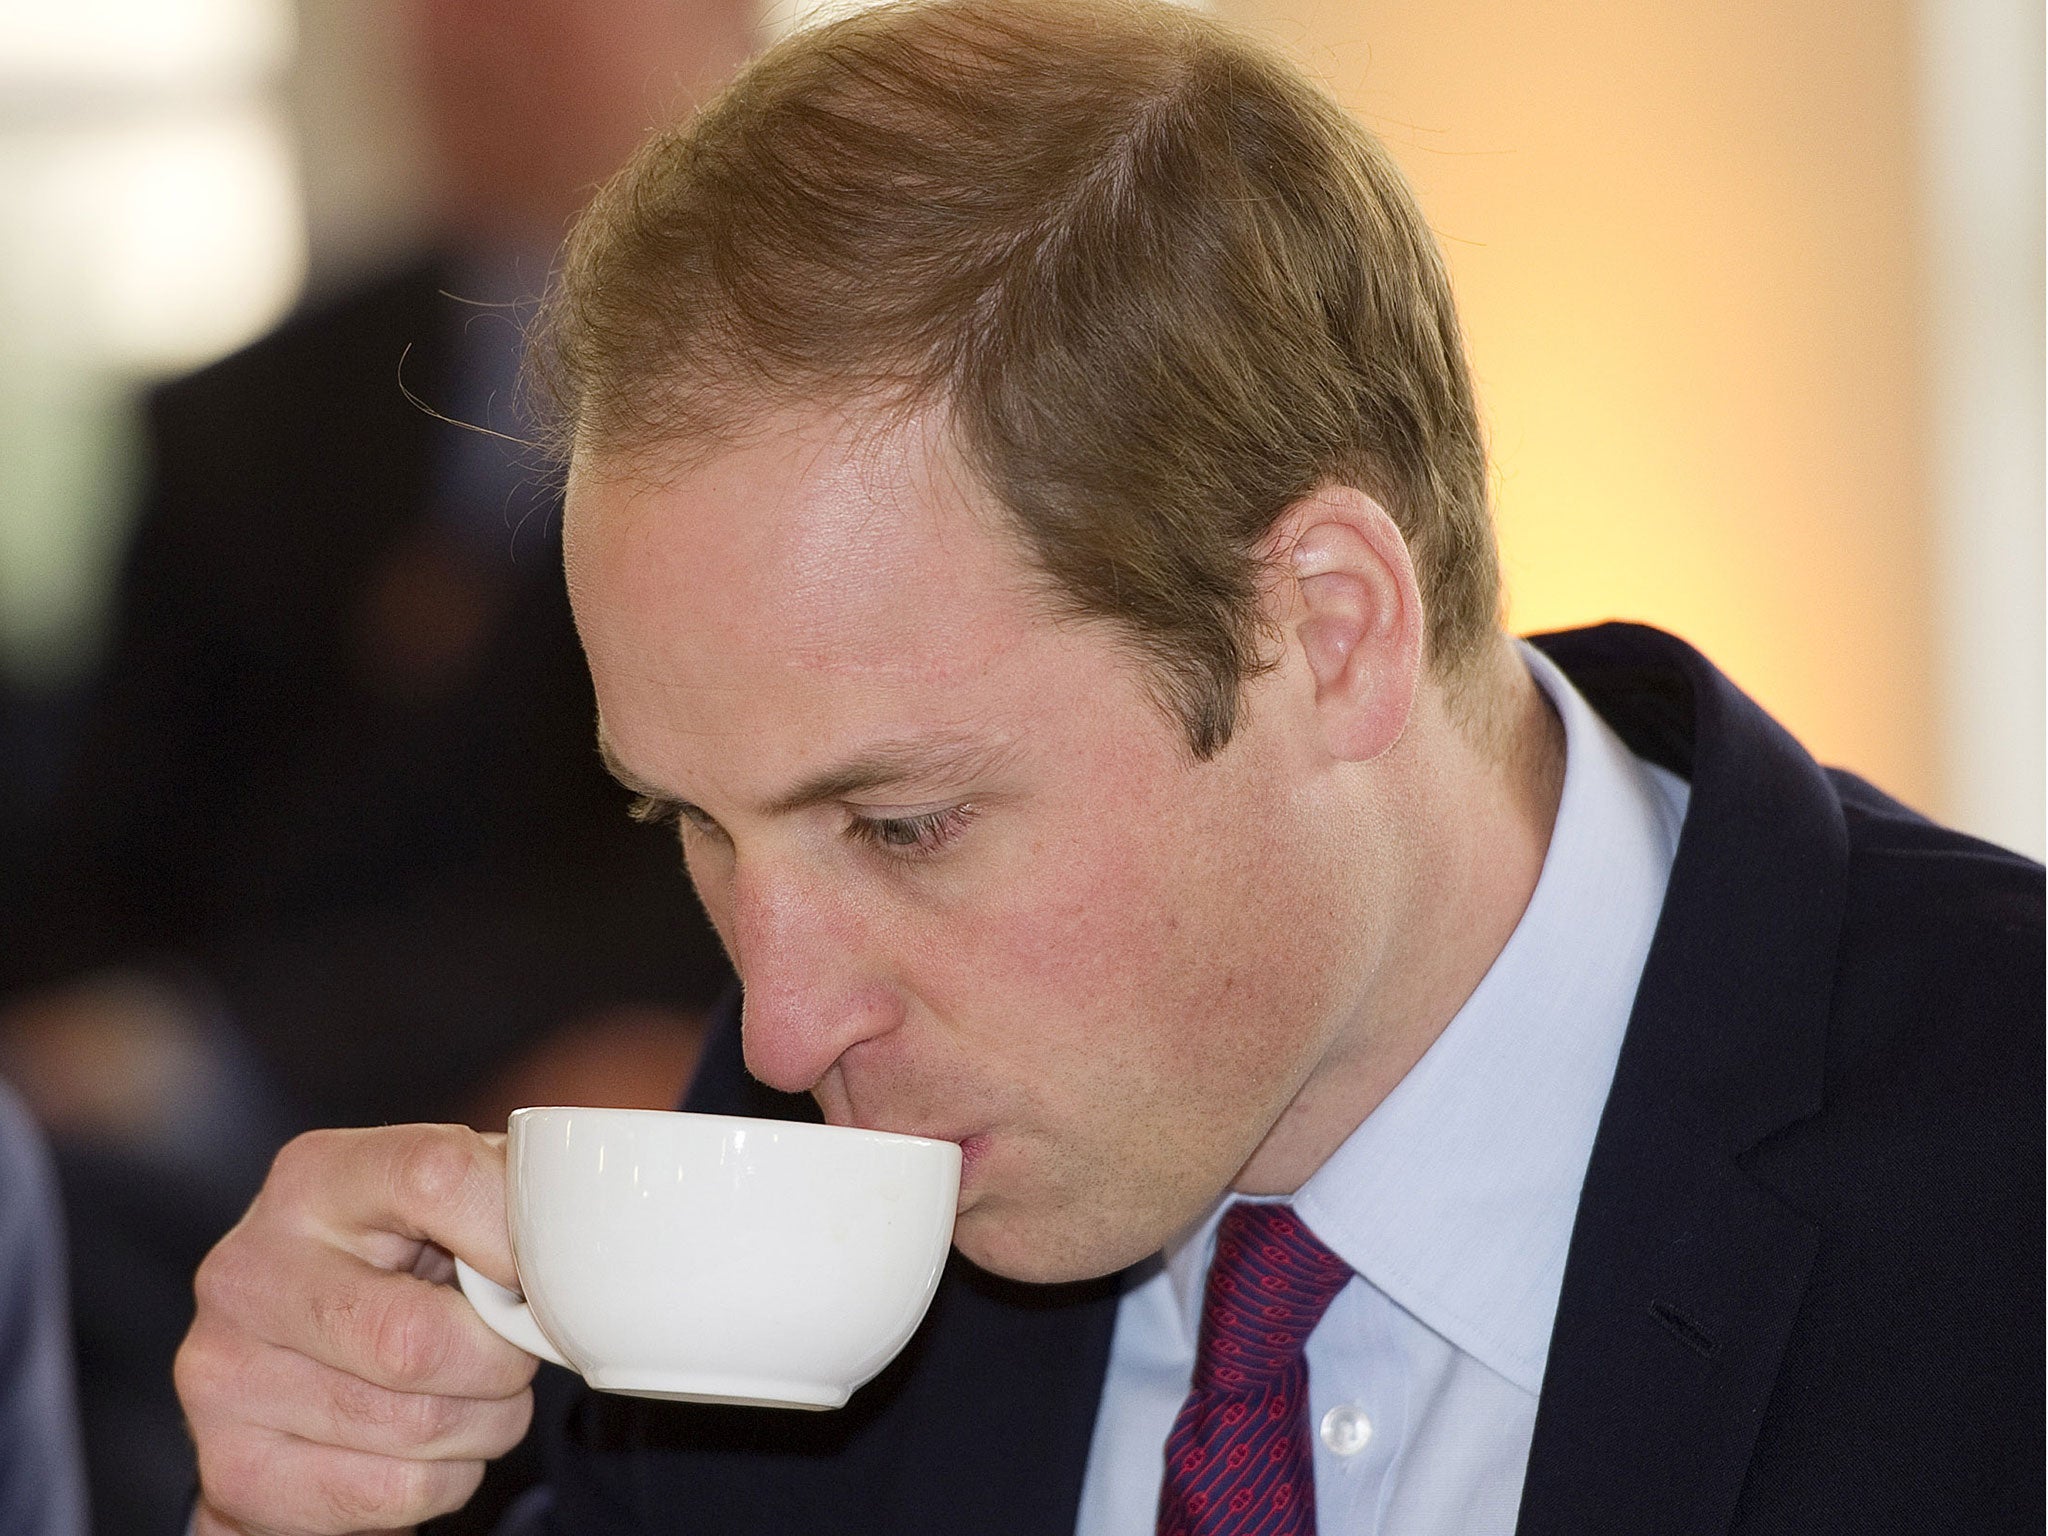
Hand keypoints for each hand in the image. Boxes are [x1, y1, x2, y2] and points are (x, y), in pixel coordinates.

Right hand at [176, 1125, 539, 1534]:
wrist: (300, 1365)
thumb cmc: (399, 1270)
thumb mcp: (449, 1206)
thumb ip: (509, 1193)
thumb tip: (586, 1224)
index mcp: (315, 1177)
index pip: (435, 1176)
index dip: (513, 1235)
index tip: (535, 1274)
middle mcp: (250, 1268)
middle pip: (418, 1337)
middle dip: (500, 1362)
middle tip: (509, 1352)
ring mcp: (224, 1371)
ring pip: (415, 1426)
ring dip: (482, 1425)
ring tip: (471, 1397)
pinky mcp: (230, 1464)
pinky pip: (387, 1493)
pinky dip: (439, 1480)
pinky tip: (423, 1445)